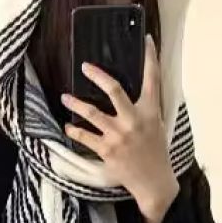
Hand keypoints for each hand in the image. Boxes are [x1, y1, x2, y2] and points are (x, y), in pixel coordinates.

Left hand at [62, 35, 179, 222]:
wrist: (153, 182)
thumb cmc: (155, 153)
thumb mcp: (156, 125)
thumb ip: (146, 108)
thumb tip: (131, 94)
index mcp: (149, 111)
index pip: (152, 79)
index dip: (150, 58)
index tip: (146, 40)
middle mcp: (134, 120)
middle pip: (114, 89)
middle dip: (98, 76)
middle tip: (84, 67)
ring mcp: (119, 135)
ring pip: (92, 113)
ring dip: (76, 104)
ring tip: (65, 97)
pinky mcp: (107, 150)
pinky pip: (85, 137)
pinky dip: (74, 132)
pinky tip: (68, 127)